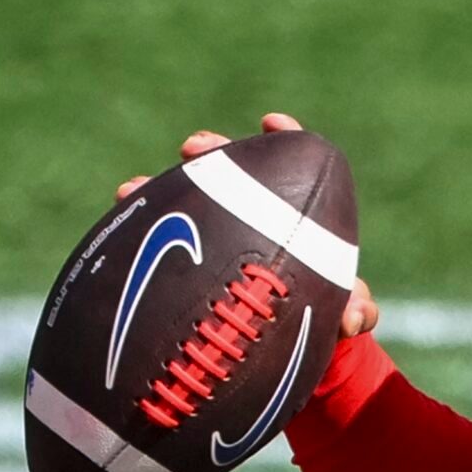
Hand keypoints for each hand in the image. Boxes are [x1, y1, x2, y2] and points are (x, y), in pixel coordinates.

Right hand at [115, 112, 377, 338]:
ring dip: (158, 189)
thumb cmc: (327, 319)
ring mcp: (221, 235)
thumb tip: (354, 318)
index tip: (273, 123)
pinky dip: (136, 231)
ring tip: (131, 188)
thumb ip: (357, 311)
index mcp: (297, 214)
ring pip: (188, 201)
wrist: (292, 348)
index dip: (285, 138)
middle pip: (232, 171)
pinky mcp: (192, 262)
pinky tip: (114, 229)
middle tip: (192, 148)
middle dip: (210, 152)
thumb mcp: (344, 316)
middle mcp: (255, 214)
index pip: (293, 163)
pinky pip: (161, 241)